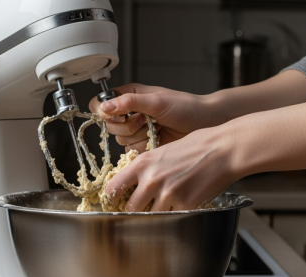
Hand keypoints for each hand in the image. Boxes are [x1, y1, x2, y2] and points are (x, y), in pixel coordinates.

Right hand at [88, 84, 226, 151]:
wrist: (205, 124)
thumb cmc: (187, 107)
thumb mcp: (157, 101)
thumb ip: (130, 102)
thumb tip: (106, 106)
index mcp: (130, 96)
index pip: (101, 104)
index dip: (105, 112)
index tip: (120, 115)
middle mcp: (130, 113)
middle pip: (110, 126)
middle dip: (129, 126)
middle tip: (147, 121)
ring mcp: (137, 130)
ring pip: (122, 140)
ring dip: (140, 137)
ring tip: (157, 129)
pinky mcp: (145, 145)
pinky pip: (133, 152)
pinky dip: (146, 147)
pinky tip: (159, 140)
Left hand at [103, 124, 240, 211]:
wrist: (224, 149)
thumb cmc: (199, 145)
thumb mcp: (164, 150)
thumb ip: (149, 167)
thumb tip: (138, 182)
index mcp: (142, 163)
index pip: (114, 187)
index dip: (114, 198)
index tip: (116, 202)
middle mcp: (151, 179)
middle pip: (131, 208)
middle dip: (137, 211)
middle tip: (145, 210)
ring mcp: (167, 193)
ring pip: (151, 217)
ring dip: (157, 215)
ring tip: (168, 208)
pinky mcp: (185, 204)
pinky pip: (173, 218)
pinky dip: (177, 216)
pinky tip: (183, 207)